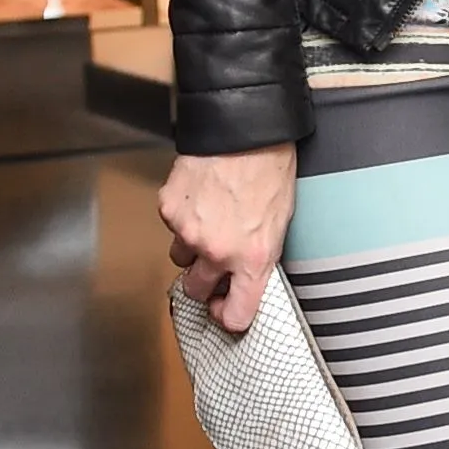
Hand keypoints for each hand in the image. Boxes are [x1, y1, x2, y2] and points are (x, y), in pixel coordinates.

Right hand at [158, 145, 297, 333]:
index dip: (228, 315)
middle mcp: (217, 251)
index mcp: (252, 258)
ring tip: (210, 219)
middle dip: (203, 281)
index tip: (226, 309)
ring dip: (191, 247)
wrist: (245, 132)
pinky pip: (171, 225)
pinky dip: (182, 217)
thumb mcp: (280, 224)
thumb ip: (259, 256)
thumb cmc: (270, 171)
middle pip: (195, 289)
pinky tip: (200, 198)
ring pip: (180, 256)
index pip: (235, 314)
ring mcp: (188, 231)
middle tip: (213, 265)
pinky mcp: (169, 210)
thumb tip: (246, 276)